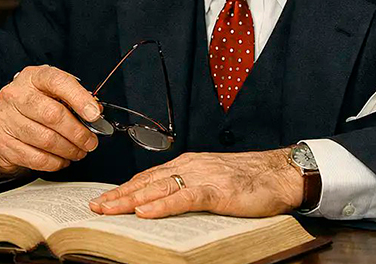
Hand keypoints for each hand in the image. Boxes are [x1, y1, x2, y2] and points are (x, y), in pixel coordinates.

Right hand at [0, 65, 101, 180]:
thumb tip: (95, 112)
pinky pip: (35, 157)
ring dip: (69, 150)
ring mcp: (6, 119)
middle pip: (53, 115)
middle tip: (91, 142)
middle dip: (78, 132)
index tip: (95, 114)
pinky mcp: (2, 142)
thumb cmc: (36, 103)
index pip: (57, 82)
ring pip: (46, 139)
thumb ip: (74, 98)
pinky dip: (54, 162)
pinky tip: (62, 160)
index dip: (79, 98)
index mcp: (33, 77)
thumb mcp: (53, 92)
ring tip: (79, 152)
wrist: (5, 121)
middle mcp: (16, 95)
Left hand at [89, 149, 303, 217]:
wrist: (282, 173)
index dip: (124, 189)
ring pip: (158, 188)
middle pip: (146, 182)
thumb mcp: (214, 181)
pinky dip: (162, 206)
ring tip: (108, 210)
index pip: (149, 177)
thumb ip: (190, 189)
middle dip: (118, 195)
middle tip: (94, 207)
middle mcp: (191, 166)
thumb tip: (164, 205)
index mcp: (189, 164)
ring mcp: (203, 177)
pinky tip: (146, 213)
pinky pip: (184, 198)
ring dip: (130, 200)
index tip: (104, 200)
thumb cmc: (252, 180)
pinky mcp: (217, 191)